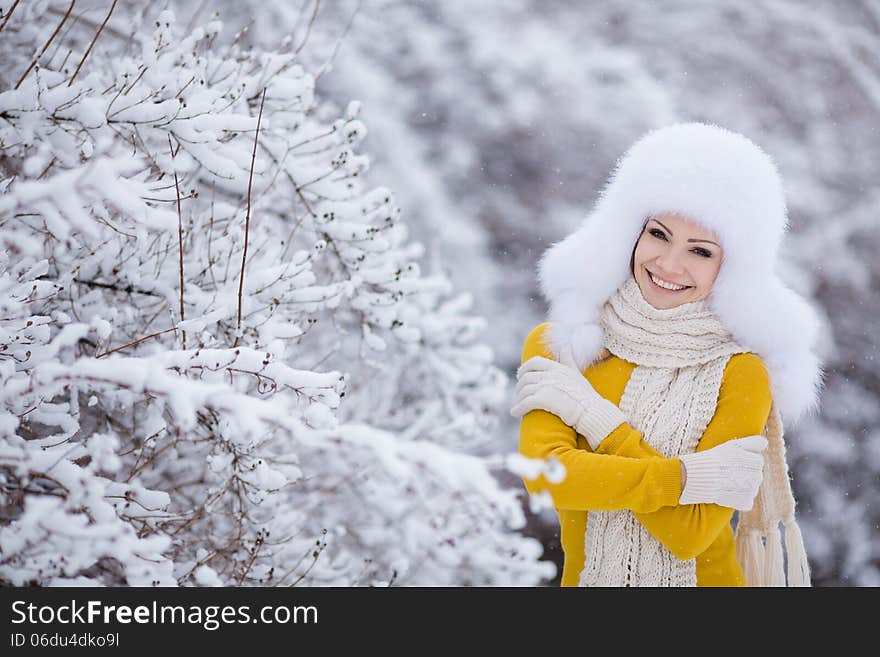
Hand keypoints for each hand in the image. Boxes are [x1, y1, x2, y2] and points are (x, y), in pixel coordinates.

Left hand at [511, 356, 626, 449]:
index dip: (524, 369)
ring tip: (517, 405)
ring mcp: (545, 386)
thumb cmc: (586, 395)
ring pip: (524, 390)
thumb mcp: (576, 373)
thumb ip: (568, 360)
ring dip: (518, 399)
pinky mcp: (542, 399)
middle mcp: (549, 374)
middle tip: (519, 394)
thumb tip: (566, 345)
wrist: (591, 411)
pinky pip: (525, 403)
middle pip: (526, 378)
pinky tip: (515, 413)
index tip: (520, 376)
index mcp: (556, 367)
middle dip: (520, 386)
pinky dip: (518, 408)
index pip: (534, 363)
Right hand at [678, 435, 767, 509]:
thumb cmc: (716, 458)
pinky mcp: (745, 502)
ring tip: (726, 481)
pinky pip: (746, 501)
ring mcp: (752, 491)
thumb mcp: (733, 444)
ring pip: (751, 488)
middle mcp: (758, 477)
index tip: (733, 460)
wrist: (700, 476)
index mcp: (757, 462)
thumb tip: (765, 443)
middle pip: (755, 474)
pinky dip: (739, 499)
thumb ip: (752, 442)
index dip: (744, 459)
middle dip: (744, 473)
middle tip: (728, 471)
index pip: (757, 460)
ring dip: (742, 485)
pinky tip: (727, 492)